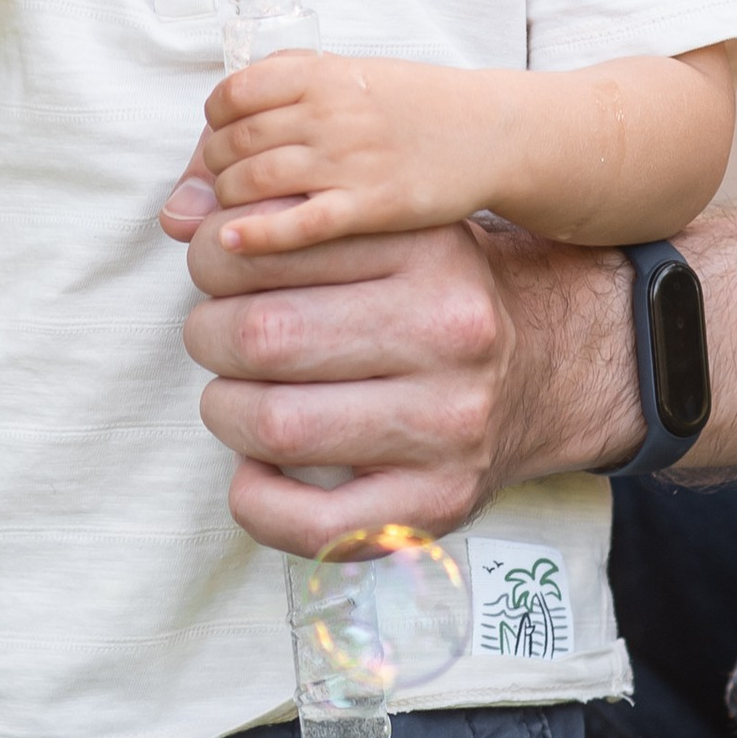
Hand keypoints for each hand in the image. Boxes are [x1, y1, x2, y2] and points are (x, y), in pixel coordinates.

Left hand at [164, 176, 637, 550]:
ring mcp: (447, 427)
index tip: (218, 269)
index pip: (267, 246)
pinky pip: (309, 522)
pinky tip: (257, 469)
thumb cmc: (442, 292)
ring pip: (273, 423)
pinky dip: (255, 497)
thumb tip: (182, 215)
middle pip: (260, 335)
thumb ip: (292, 217)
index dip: (212, 258)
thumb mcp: (393, 228)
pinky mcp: (437, 505)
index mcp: (431, 251)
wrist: (554, 368)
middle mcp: (449, 335)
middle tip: (218, 333)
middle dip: (208, 334)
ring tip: (237, 395)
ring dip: (225, 410)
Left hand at [185, 50, 521, 253]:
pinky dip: (256, 234)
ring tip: (235, 207)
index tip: (224, 135)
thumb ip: (296, 83)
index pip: (234, 93)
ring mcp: (349, 160)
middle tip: (225, 180)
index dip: (217, 119)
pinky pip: (298, 223)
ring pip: (255, 180)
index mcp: (324, 75)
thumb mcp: (356, 74)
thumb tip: (233, 104)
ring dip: (230, 198)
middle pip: (236, 142)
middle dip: (217, 165)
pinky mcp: (370, 205)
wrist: (490, 132)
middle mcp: (330, 114)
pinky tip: (233, 242)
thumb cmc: (419, 106)